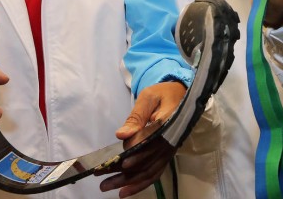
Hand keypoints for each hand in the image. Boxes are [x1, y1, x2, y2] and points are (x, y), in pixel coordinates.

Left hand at [100, 80, 185, 196]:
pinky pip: (155, 172)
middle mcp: (170, 140)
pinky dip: (141, 184)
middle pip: (148, 160)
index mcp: (168, 122)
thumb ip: (135, 117)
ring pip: (149, 170)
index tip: (120, 162)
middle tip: (102, 178)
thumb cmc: (162, 94)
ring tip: (107, 186)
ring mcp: (169, 150)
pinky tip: (125, 190)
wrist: (180, 96)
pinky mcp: (166, 155)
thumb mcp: (148, 98)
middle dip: (124, 172)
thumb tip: (121, 135)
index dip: (136, 153)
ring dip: (128, 181)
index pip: (150, 141)